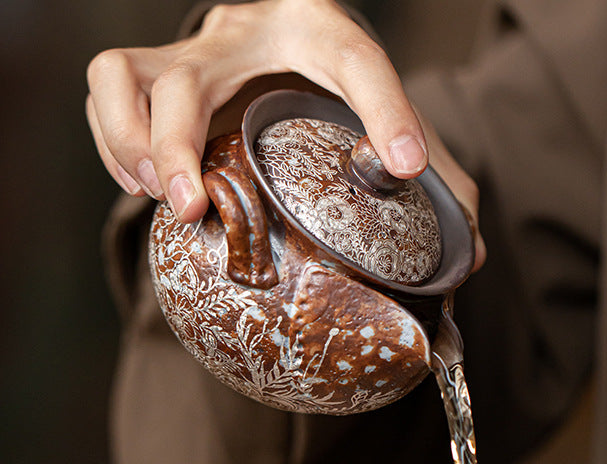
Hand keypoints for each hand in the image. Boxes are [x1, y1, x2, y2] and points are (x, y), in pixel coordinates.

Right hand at [86, 0, 483, 265]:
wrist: (278, 34)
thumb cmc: (332, 85)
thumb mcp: (392, 119)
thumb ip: (440, 181)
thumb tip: (470, 257)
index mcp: (320, 35)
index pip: (357, 60)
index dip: (386, 110)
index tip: (406, 165)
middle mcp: (246, 35)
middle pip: (193, 74)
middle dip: (179, 145)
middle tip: (193, 208)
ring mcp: (193, 53)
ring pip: (125, 74)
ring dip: (130, 143)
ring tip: (160, 199)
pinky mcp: (156, 71)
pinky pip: (108, 93)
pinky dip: (113, 144)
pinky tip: (142, 188)